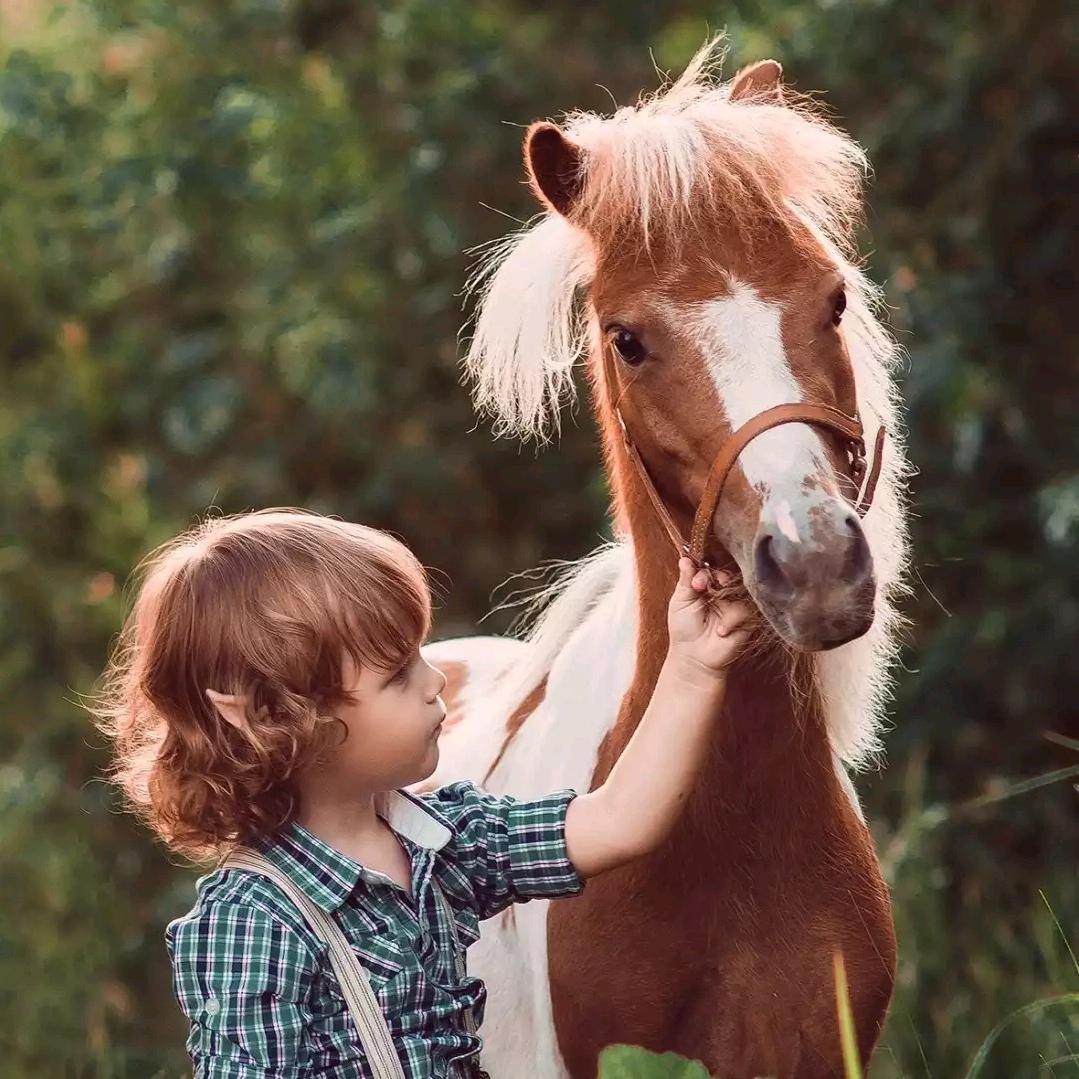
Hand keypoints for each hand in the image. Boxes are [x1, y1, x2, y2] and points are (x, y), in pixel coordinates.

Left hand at [667, 557, 752, 678]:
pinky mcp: (747, 620)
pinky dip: (732, 618)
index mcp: (706, 586)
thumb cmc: (684, 629)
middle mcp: (722, 593)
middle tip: (703, 587)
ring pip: (738, 589)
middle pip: (728, 574)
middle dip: (716, 578)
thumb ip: (686, 580)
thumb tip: (684, 558)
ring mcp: (735, 605)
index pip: (711, 568)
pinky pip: (746, 609)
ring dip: (724, 598)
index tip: (696, 582)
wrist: (694, 657)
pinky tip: (721, 630)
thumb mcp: (680, 602)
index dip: (705, 570)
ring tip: (713, 609)